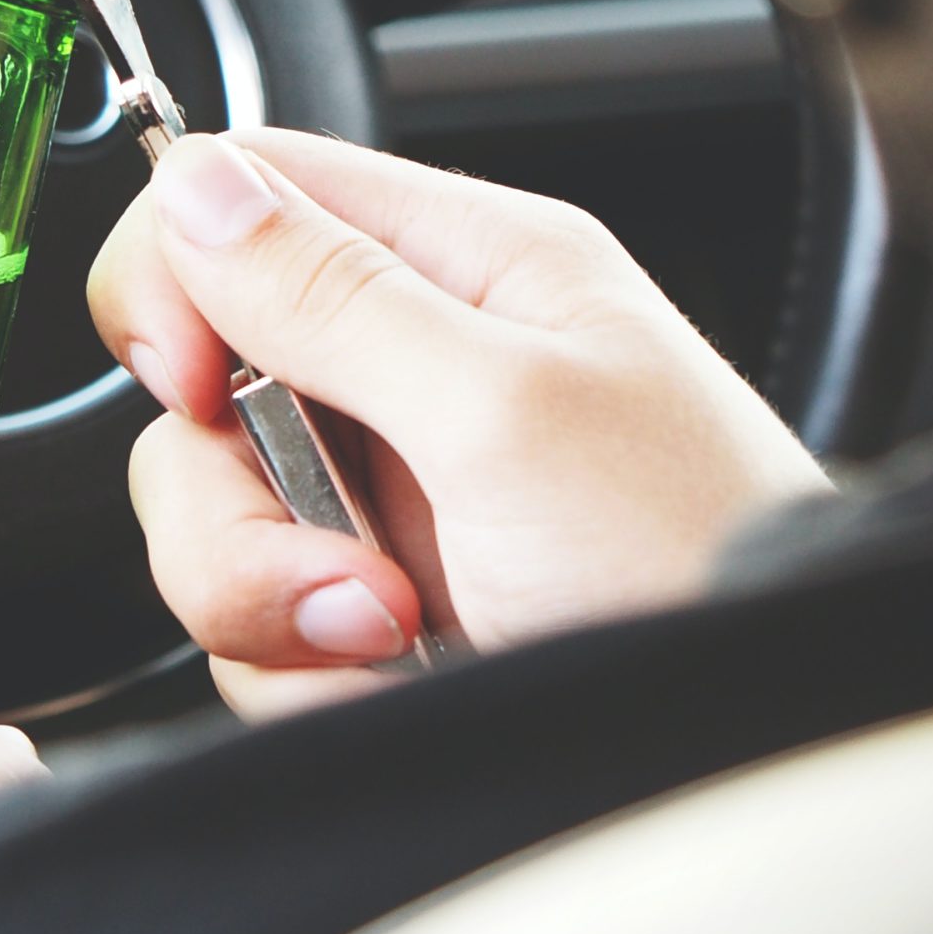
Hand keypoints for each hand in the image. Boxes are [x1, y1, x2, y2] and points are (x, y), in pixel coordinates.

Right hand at [88, 131, 828, 715]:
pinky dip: (305, 672)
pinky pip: (252, 626)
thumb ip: (337, 296)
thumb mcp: (507, 413)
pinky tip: (400, 679)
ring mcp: (390, 494)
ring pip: (213, 516)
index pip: (248, 192)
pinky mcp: (373, 609)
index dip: (179, 278)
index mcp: (470, 266)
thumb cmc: (696, 564)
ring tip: (397, 634)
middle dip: (237, 499)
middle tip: (347, 565)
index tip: (193, 384)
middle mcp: (416, 368)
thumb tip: (196, 183)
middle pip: (203, 383)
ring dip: (273, 601)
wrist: (753, 749)